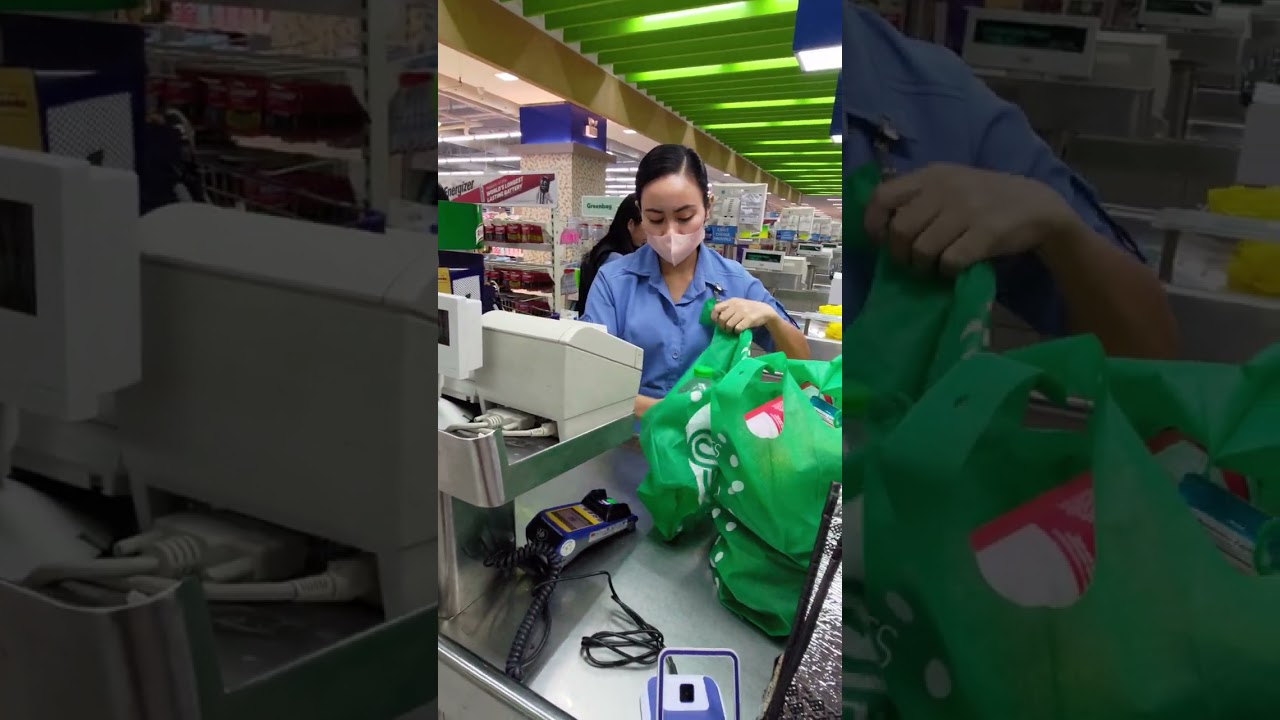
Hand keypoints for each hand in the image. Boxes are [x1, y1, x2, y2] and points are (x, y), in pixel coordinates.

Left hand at [711, 298, 777, 333]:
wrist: (765, 311)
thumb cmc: (748, 309)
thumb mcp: (738, 304)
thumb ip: (728, 308)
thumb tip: (715, 317)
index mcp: (732, 301)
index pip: (716, 308)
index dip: (714, 316)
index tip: (716, 322)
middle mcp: (736, 305)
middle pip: (722, 318)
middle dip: (722, 326)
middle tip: (726, 329)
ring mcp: (743, 312)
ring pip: (729, 325)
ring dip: (729, 330)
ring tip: (732, 330)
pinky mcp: (749, 319)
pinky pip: (737, 328)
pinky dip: (736, 332)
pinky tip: (739, 331)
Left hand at [864, 163, 1086, 275]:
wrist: (1038, 206)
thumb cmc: (985, 199)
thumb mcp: (950, 184)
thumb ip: (918, 197)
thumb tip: (881, 228)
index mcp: (932, 175)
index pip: (882, 196)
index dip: (874, 223)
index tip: (881, 240)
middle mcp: (946, 188)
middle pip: (900, 230)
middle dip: (900, 254)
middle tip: (911, 262)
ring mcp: (967, 209)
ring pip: (921, 249)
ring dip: (922, 266)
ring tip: (933, 266)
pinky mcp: (986, 233)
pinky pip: (949, 261)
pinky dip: (946, 272)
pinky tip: (953, 269)